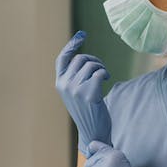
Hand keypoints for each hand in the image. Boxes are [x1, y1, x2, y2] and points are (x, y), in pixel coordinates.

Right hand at [55, 31, 111, 155]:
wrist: (93, 132)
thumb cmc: (87, 111)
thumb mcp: (75, 92)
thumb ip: (74, 77)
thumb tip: (83, 57)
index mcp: (59, 83)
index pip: (62, 58)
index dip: (72, 45)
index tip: (82, 35)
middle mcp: (65, 85)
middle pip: (80, 59)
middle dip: (94, 60)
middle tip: (101, 69)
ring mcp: (76, 89)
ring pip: (91, 65)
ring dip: (101, 67)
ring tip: (104, 76)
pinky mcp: (89, 93)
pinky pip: (99, 72)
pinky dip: (105, 73)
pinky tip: (106, 80)